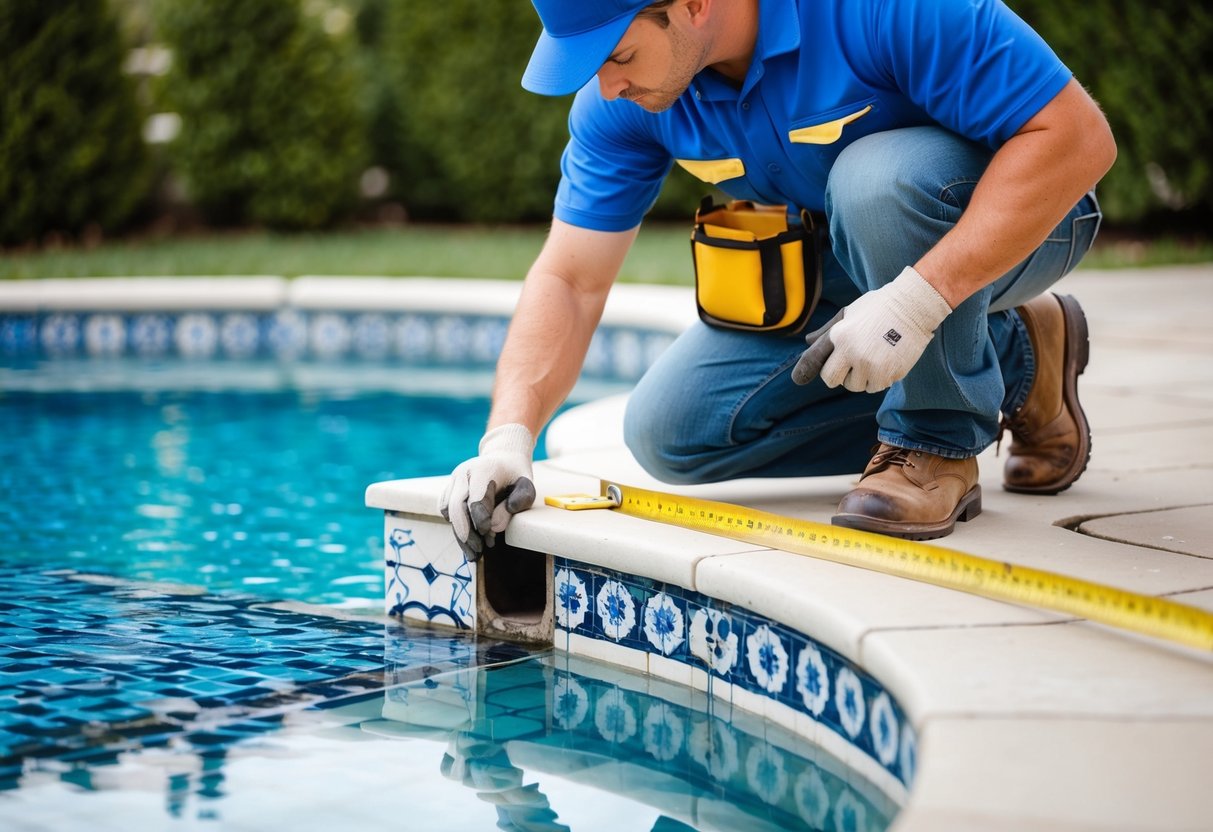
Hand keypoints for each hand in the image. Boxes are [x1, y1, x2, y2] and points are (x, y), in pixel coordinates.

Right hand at [439, 423, 535, 560]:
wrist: (503, 457)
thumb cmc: (516, 474)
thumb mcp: (526, 486)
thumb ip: (518, 502)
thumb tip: (494, 527)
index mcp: (484, 469)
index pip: (475, 499)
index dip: (481, 521)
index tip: (490, 534)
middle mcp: (464, 473)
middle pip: (456, 506)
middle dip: (466, 532)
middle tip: (478, 552)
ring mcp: (454, 480)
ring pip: (449, 510)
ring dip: (460, 534)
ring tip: (474, 552)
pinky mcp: (450, 488)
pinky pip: (446, 509)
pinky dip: (456, 525)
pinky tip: (469, 539)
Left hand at [791, 266, 951, 392]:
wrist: (913, 307)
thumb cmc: (878, 307)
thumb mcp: (848, 313)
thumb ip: (827, 331)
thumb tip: (807, 342)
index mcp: (839, 336)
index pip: (815, 359)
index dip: (804, 370)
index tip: (798, 379)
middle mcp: (851, 353)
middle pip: (832, 380)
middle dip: (838, 375)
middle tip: (850, 366)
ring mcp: (869, 365)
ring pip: (854, 386)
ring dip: (860, 377)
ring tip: (872, 359)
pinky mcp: (887, 374)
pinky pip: (875, 387)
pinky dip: (878, 380)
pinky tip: (885, 362)